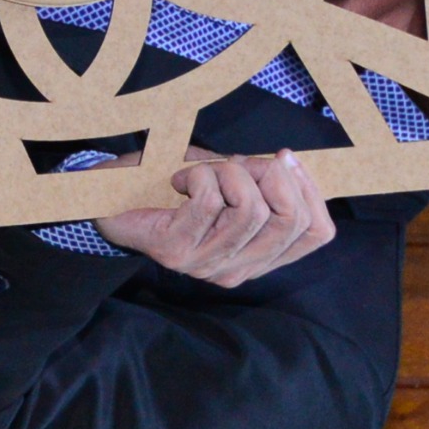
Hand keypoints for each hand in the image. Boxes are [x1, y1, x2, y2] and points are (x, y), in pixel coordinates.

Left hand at [91, 148, 335, 285]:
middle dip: (271, 175)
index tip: (286, 159)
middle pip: (288, 220)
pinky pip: (209, 201)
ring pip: (249, 208)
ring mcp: (206, 265)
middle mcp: (237, 270)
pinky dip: (198, 175)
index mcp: (258, 257)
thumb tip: (289, 164)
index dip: (310, 190)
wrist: (111, 198)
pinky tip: (180, 180)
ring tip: (203, 171)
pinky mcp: (176, 252)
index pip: (317, 233)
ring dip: (228, 172)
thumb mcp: (229, 178)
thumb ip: (261, 178)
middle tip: (239, 160)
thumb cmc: (173, 186)